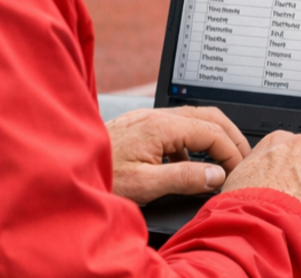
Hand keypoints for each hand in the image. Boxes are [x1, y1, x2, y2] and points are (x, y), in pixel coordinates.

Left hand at [106, 107, 250, 204]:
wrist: (58, 170)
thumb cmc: (95, 176)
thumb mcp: (145, 185)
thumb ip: (184, 178)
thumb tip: (216, 174)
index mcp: (161, 126)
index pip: (212, 131)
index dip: (232, 150)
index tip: (239, 170)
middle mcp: (155, 116)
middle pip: (209, 116)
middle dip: (230, 135)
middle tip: (243, 157)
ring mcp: (146, 119)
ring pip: (193, 119)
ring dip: (212, 137)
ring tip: (221, 160)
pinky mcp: (138, 127)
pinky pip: (176, 127)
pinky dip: (192, 142)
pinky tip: (186, 164)